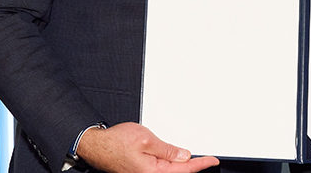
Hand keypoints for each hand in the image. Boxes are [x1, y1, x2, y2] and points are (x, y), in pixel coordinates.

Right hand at [76, 122, 219, 172]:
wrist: (97, 145)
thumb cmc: (117, 142)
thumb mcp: (147, 140)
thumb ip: (168, 150)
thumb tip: (184, 156)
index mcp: (153, 172)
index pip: (184, 170)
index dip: (200, 164)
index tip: (212, 160)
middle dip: (193, 166)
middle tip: (207, 160)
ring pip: (169, 172)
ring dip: (181, 166)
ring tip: (194, 159)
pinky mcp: (140, 172)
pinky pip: (160, 170)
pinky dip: (171, 165)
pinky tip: (176, 160)